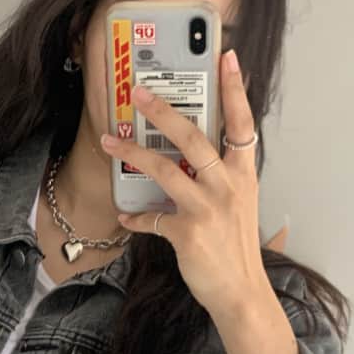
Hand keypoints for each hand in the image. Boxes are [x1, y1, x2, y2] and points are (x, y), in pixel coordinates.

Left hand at [100, 49, 270, 316]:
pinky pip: (151, 218)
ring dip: (133, 153)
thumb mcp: (240, 207)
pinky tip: (126, 218)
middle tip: (139, 94)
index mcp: (243, 175)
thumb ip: (223, 180)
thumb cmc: (237, 251)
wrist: (240, 292)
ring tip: (111, 142)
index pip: (243, 124)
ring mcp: (207, 208)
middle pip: (193, 137)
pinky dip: (135, 218)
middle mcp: (227, 185)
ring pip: (164, 169)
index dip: (235, 91)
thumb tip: (196, 163)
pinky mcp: (186, 232)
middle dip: (163, 112)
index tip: (227, 60)